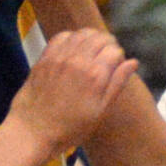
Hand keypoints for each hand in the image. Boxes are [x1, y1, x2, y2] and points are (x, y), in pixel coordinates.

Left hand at [10, 28, 138, 154]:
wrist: (32, 131)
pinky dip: (72, 37)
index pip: (115, 50)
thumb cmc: (70, 128)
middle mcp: (79, 60)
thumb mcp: (100, 112)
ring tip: (92, 50)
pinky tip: (73, 48)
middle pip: (100, 37)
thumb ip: (116, 84)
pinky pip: (62, 36)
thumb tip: (133, 63)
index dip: (119, 57)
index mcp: (96, 75)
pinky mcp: (45, 57)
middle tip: (106, 56)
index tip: (116, 66)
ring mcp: (60, 57)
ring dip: (91, 38)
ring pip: (82, 33)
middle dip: (108, 44)